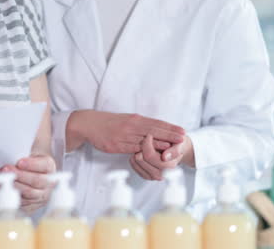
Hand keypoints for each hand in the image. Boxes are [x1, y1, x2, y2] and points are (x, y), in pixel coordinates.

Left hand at [0, 154, 55, 213]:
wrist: (34, 174)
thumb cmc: (30, 162)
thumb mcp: (31, 152)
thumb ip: (25, 150)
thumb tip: (14, 149)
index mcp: (49, 166)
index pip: (44, 165)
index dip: (31, 165)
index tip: (19, 162)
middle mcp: (49, 182)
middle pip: (36, 181)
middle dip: (19, 175)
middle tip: (6, 170)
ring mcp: (42, 195)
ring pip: (29, 193)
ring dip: (13, 185)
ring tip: (2, 178)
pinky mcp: (33, 205)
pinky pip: (23, 202)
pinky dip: (11, 195)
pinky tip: (3, 188)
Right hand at [70, 111, 184, 153]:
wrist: (89, 124)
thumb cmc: (109, 123)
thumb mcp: (126, 121)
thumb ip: (139, 126)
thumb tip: (153, 131)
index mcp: (135, 119)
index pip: (156, 123)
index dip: (169, 127)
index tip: (182, 130)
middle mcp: (131, 126)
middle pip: (154, 130)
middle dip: (169, 134)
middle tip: (183, 137)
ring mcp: (124, 135)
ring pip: (145, 140)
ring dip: (161, 143)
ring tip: (174, 146)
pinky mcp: (117, 145)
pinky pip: (133, 149)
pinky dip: (145, 151)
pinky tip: (153, 154)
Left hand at [129, 135, 192, 179]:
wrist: (177, 149)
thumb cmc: (178, 144)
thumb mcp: (180, 144)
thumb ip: (175, 150)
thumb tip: (165, 157)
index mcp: (169, 166)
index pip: (149, 155)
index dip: (146, 144)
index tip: (149, 135)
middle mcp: (161, 174)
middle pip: (141, 159)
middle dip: (141, 147)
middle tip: (145, 140)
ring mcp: (154, 176)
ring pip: (136, 163)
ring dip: (136, 152)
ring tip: (143, 146)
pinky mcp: (147, 176)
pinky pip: (135, 167)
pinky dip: (134, 159)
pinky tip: (138, 152)